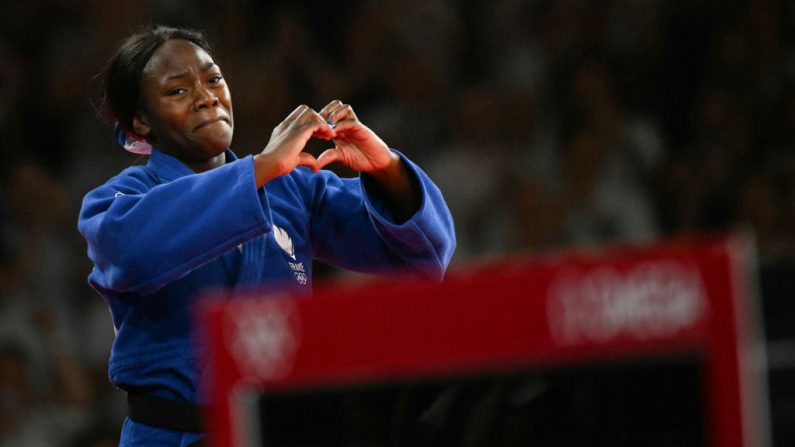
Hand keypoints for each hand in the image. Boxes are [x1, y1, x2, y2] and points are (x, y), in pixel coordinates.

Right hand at [253, 104, 335, 185]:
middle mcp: (288, 124)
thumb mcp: (295, 159)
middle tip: (323, 134)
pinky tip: (329, 136)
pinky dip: (325, 127)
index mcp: (284, 129)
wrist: (269, 165)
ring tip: (327, 135)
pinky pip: (316, 123)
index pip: (299, 116)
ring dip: (322, 122)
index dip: (311, 122)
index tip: (318, 134)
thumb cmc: (278, 165)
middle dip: (317, 119)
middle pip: (306, 110)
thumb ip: (306, 159)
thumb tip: (316, 167)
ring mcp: (293, 126)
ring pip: (311, 113)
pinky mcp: (299, 131)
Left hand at [317, 100, 419, 220]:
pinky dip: (341, 124)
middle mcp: (345, 123)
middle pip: (332, 106)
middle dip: (323, 114)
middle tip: (319, 127)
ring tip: (327, 128)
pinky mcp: (361, 128)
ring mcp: (353, 124)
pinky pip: (350, 120)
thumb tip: (315, 164)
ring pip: (342, 107)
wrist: (376, 162)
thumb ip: (329, 156)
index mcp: (337, 128)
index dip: (317, 120)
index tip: (311, 132)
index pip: (325, 114)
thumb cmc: (360, 158)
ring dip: (333, 115)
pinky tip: (335, 133)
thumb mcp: (341, 157)